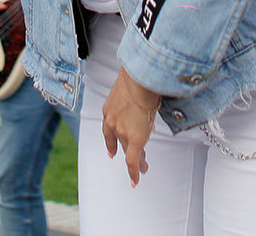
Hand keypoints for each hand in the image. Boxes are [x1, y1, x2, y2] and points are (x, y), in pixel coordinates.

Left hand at [101, 68, 160, 187]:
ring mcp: (122, 131)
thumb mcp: (130, 88)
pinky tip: (137, 178)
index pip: (109, 130)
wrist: (141, 78)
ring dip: (138, 160)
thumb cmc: (139, 76)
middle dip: (126, 152)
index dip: (111, 142)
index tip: (112, 152)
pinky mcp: (135, 138)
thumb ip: (133, 97)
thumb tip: (146, 94)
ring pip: (129, 151)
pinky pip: (134, 160)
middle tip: (135, 162)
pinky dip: (135, 171)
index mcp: (109, 109)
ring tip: (143, 168)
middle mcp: (112, 122)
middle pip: (120, 142)